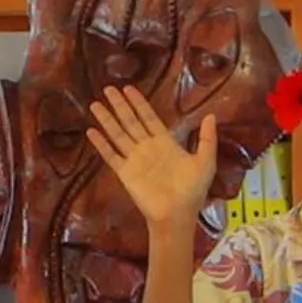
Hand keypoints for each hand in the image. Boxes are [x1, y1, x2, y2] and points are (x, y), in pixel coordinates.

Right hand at [85, 85, 217, 231]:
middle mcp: (147, 148)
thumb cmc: (193, 190)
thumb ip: (207, 138)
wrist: (177, 214)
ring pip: (118, 134)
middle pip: (130, 121)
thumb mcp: (205, 161)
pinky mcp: (125, 173)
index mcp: (165, 143)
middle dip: (120, 105)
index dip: (139, 103)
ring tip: (95, 104)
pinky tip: (91, 131)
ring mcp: (134, 159)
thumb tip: (211, 115)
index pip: (149, 117)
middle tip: (108, 88)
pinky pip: (111, 155)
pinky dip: (101, 144)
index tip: (129, 88)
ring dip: (107, 119)